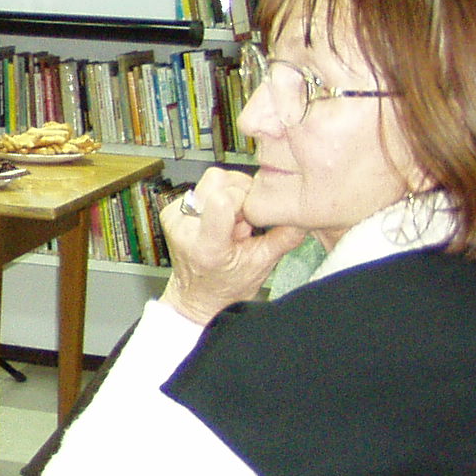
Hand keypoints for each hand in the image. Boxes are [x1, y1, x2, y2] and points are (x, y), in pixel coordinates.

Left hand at [158, 168, 307, 325]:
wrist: (197, 296)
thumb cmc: (227, 286)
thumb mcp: (263, 264)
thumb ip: (285, 236)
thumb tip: (304, 213)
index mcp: (207, 245)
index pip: (223, 199)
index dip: (247, 198)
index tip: (253, 214)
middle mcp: (184, 227)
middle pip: (217, 179)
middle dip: (240, 192)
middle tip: (244, 219)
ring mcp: (174, 217)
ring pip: (210, 180)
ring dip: (229, 194)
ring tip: (232, 222)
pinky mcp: (171, 211)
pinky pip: (201, 188)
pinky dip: (216, 199)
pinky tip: (221, 220)